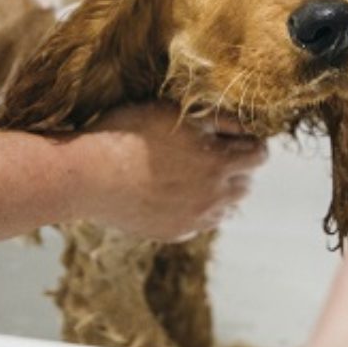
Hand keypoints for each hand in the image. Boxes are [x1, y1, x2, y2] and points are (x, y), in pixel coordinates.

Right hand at [65, 103, 267, 240]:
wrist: (87, 175)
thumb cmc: (129, 134)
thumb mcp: (177, 112)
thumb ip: (219, 120)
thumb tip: (246, 126)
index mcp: (220, 163)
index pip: (259, 155)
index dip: (250, 142)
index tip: (236, 136)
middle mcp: (214, 197)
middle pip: (246, 184)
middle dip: (237, 167)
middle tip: (211, 153)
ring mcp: (195, 220)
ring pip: (225, 207)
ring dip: (218, 191)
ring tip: (191, 174)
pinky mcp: (175, 233)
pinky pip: (199, 222)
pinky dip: (195, 208)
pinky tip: (172, 193)